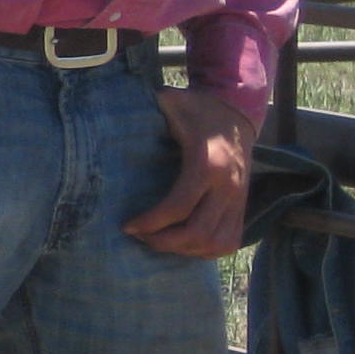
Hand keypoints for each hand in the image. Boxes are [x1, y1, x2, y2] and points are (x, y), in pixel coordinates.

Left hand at [125, 86, 256, 257]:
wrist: (237, 113)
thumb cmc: (197, 110)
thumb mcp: (172, 103)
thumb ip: (147, 110)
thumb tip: (111, 114)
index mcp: (207, 163)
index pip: (179, 206)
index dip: (150, 223)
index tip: (127, 226)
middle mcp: (228, 185)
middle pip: (197, 232)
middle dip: (163, 241)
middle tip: (140, 236)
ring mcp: (239, 199)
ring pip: (216, 243)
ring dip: (184, 250)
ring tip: (158, 240)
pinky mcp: (243, 207)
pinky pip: (229, 242)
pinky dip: (205, 250)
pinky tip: (182, 244)